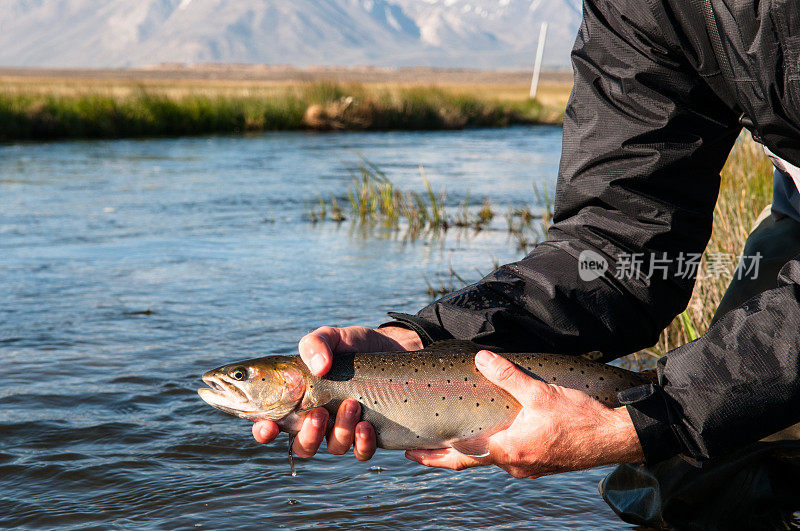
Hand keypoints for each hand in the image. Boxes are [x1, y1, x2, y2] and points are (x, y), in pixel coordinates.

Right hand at [252, 325, 422, 460]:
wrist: (393, 347)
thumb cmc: (353, 345)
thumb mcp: (331, 336)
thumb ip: (315, 344)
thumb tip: (319, 367)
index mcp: (298, 400)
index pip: (271, 423)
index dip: (263, 431)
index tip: (267, 427)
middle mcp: (318, 420)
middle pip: (302, 446)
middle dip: (308, 435)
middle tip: (318, 413)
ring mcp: (344, 429)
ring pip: (334, 448)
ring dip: (340, 431)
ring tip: (352, 405)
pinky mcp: (370, 435)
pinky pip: (361, 453)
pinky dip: (362, 443)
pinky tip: (366, 425)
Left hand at [405, 350, 643, 477]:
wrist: (616, 438)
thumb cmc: (580, 418)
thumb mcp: (540, 392)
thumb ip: (508, 375)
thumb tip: (481, 358)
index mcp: (509, 450)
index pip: (461, 455)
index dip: (435, 454)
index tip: (412, 452)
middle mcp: (515, 465)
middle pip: (470, 463)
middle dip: (442, 459)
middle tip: (418, 455)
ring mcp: (529, 468)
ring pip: (490, 461)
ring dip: (468, 453)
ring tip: (450, 442)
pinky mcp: (541, 464)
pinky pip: (508, 459)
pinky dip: (491, 451)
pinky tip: (492, 439)